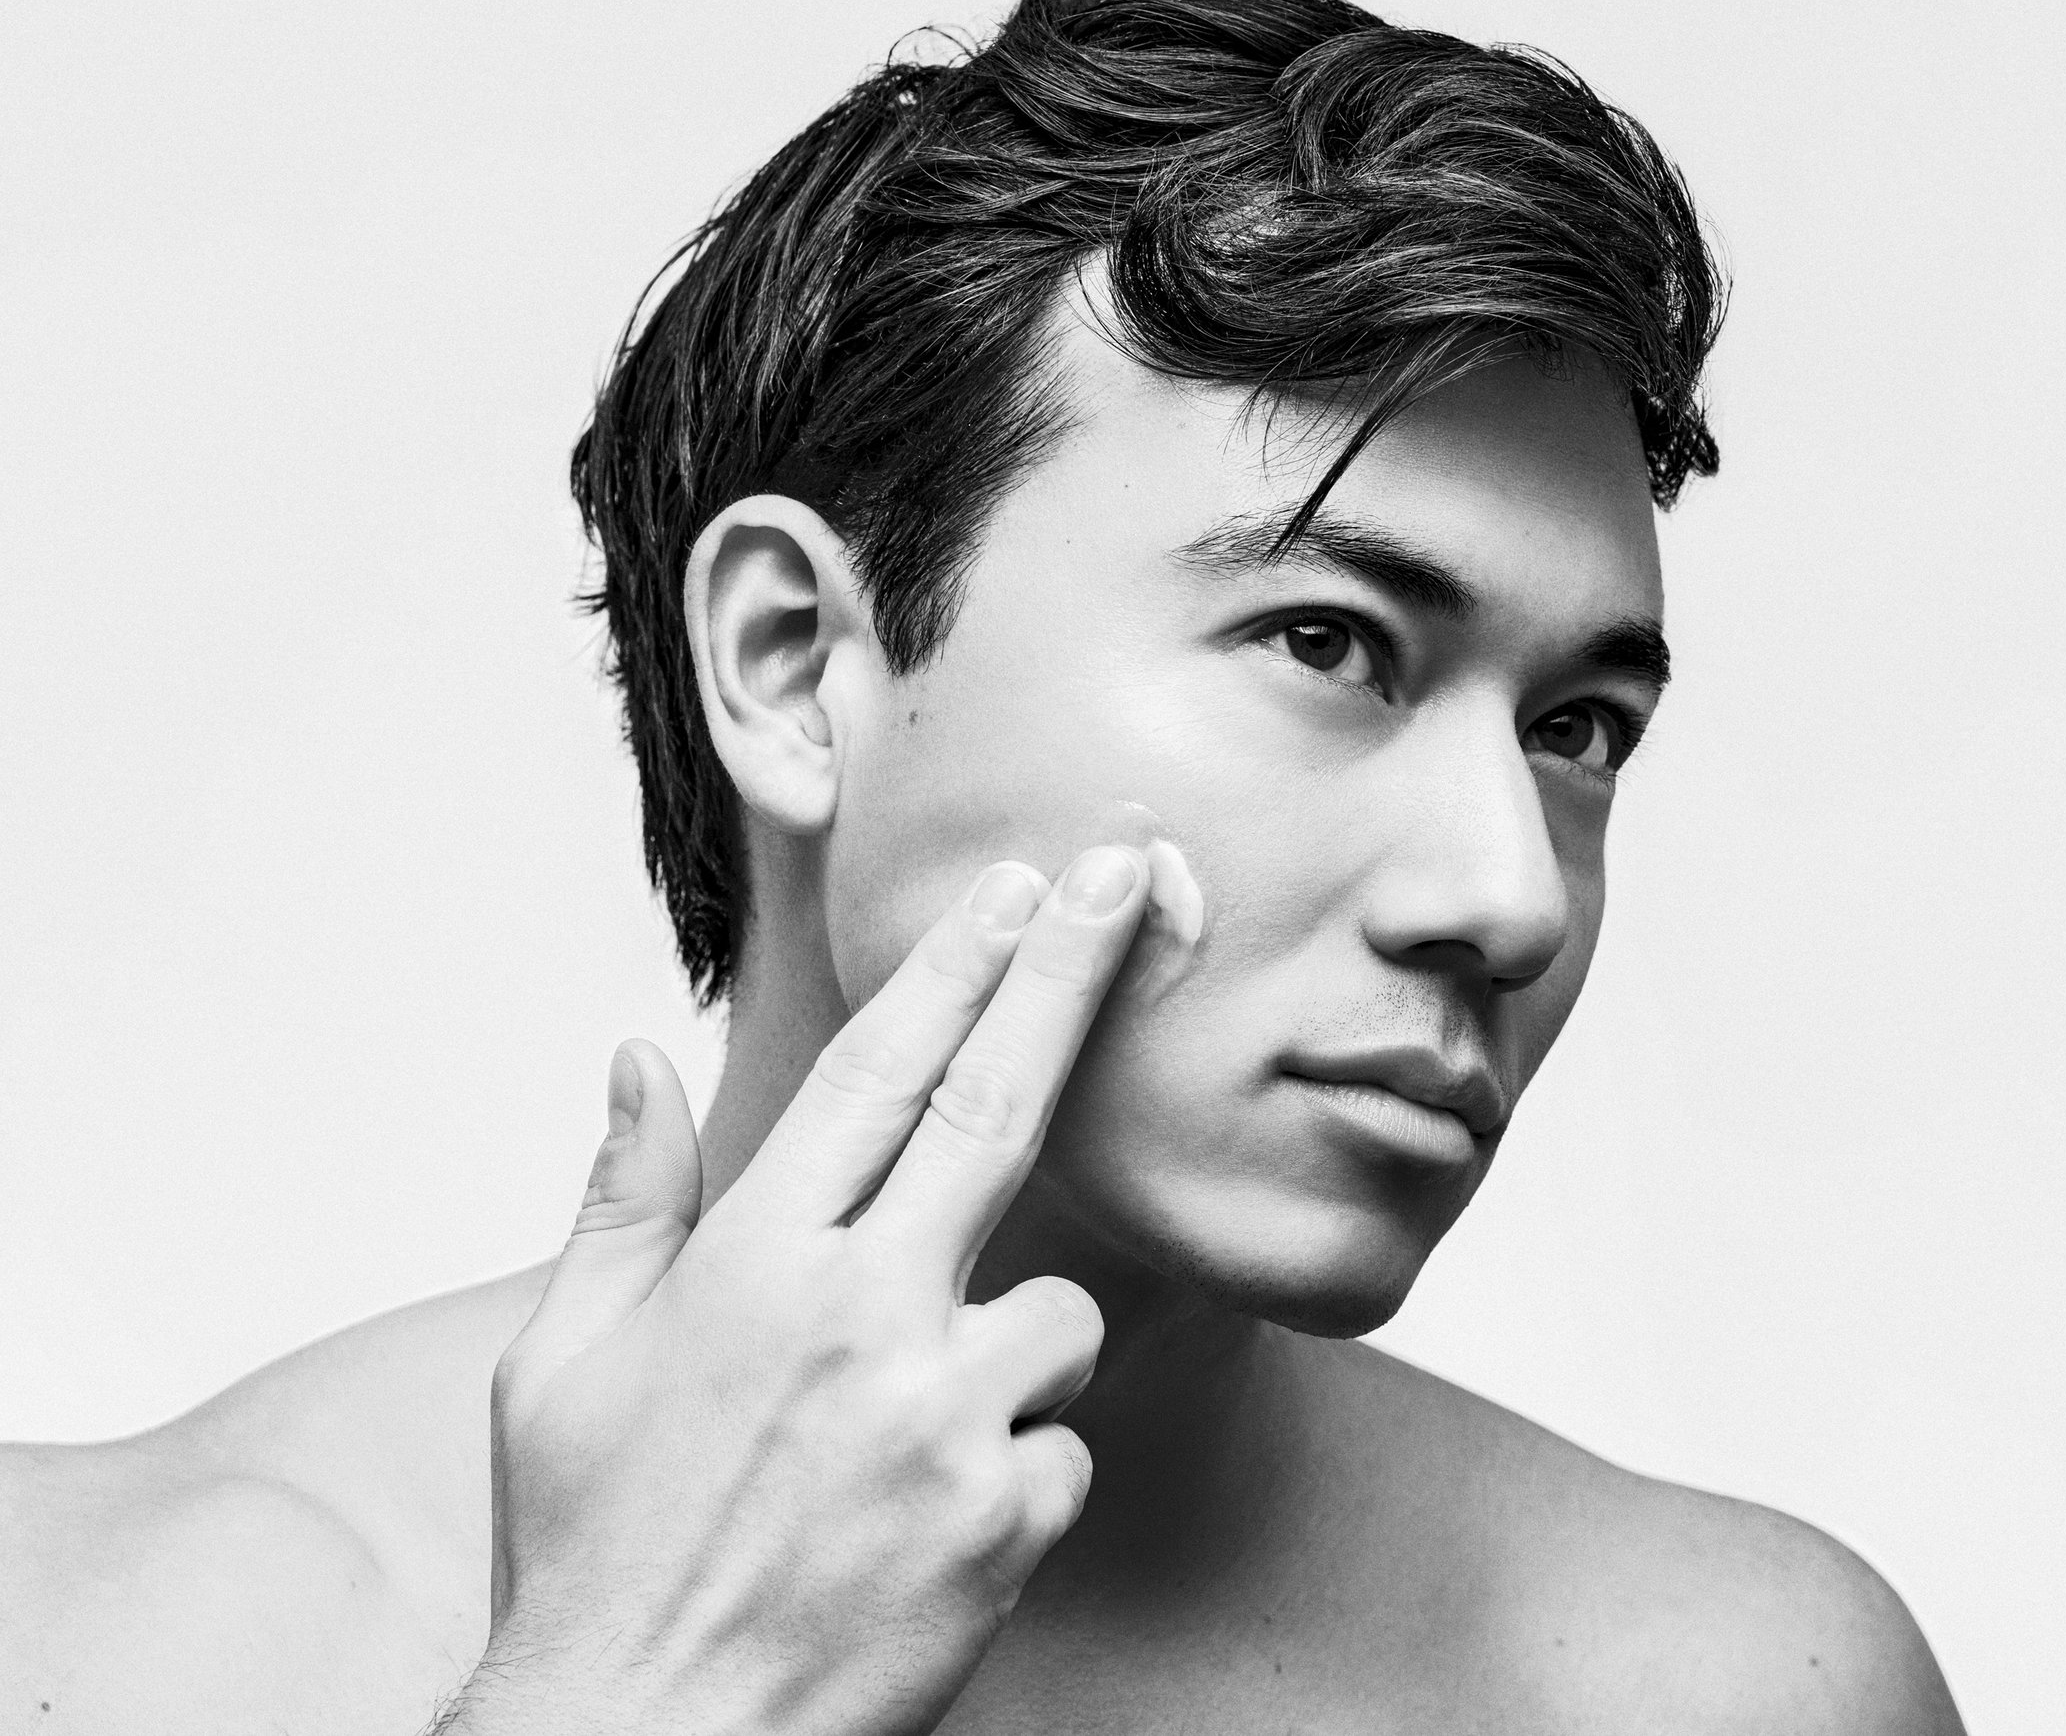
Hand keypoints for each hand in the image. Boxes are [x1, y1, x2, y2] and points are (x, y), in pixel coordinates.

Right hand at [444, 846, 1149, 1735]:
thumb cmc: (594, 1557)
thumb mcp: (560, 1366)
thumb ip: (624, 1200)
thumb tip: (634, 1059)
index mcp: (749, 1266)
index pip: (875, 1074)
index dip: (955, 966)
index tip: (1015, 885)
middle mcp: (858, 1318)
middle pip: (997, 1110)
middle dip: (1070, 975)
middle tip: (1133, 878)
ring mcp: (944, 1417)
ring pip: (1060, 1317)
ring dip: (1014, 1357)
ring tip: (901, 1451)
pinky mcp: (1009, 1517)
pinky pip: (1063, 1449)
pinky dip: (1016, 1472)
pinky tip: (922, 1534)